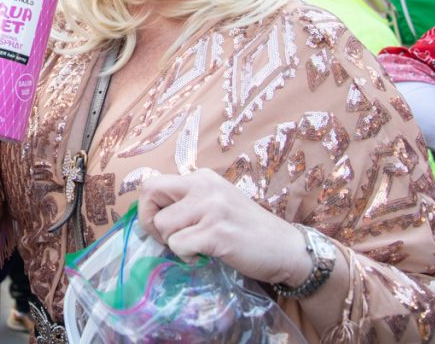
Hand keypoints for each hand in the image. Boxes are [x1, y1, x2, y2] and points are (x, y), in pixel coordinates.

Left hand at [137, 170, 309, 285]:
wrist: (286, 248)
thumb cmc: (246, 230)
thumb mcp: (215, 204)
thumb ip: (187, 204)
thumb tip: (149, 216)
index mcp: (201, 177)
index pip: (153, 183)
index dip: (148, 208)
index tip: (162, 226)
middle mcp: (204, 185)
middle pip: (150, 193)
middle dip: (150, 222)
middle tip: (168, 239)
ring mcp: (211, 207)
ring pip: (162, 225)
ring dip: (173, 244)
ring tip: (196, 248)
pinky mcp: (216, 232)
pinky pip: (178, 245)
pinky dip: (186, 257)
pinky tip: (205, 256)